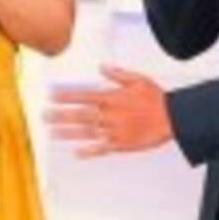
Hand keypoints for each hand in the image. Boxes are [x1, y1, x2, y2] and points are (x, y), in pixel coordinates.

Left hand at [45, 64, 173, 157]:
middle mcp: (111, 115)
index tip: (51, 96)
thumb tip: (102, 66)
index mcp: (113, 98)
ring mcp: (115, 131)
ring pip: (87, 132)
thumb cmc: (157, 99)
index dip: (66, 96)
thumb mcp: (138, 80)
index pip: (84, 96)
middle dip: (61, 115)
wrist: (174, 118)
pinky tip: (76, 152)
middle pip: (81, 114)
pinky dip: (89, 151)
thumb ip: (118, 74)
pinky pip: (102, 148)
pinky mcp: (122, 144)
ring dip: (68, 132)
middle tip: (44, 115)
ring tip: (52, 132)